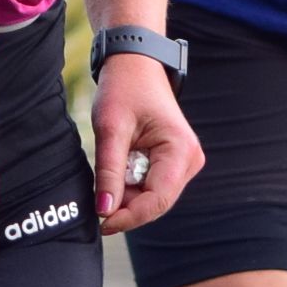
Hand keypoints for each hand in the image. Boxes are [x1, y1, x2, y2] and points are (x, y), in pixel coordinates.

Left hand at [91, 52, 200, 234]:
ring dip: (128, 196)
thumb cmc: (124, 88)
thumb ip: (108, 172)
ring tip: (109, 173)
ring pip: (154, 198)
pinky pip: (153, 186)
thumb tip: (104, 211)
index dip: (129, 217)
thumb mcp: (110, 128)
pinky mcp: (174, 163)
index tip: (101, 222)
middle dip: (127, 207)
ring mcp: (184, 162)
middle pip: (157, 203)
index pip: (157, 201)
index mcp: (180, 151)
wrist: (135, 64)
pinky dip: (132, 186)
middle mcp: (190, 160)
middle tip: (96, 202)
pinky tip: (118, 169)